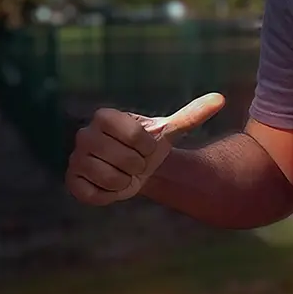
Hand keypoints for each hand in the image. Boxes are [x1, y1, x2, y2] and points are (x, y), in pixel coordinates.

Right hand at [66, 92, 225, 204]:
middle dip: (138, 165)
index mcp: (104, 116)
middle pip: (124, 158)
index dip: (146, 146)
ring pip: (110, 177)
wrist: (132, 167)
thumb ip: (192, 115)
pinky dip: (110, 195)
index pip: (133, 135)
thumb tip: (221, 98)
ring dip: (126, 181)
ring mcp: (75, 158)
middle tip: (136, 163)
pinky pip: (94, 194)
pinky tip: (111, 185)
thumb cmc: (149, 145)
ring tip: (124, 174)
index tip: (147, 146)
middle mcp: (84, 134)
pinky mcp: (72, 181)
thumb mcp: (170, 131)